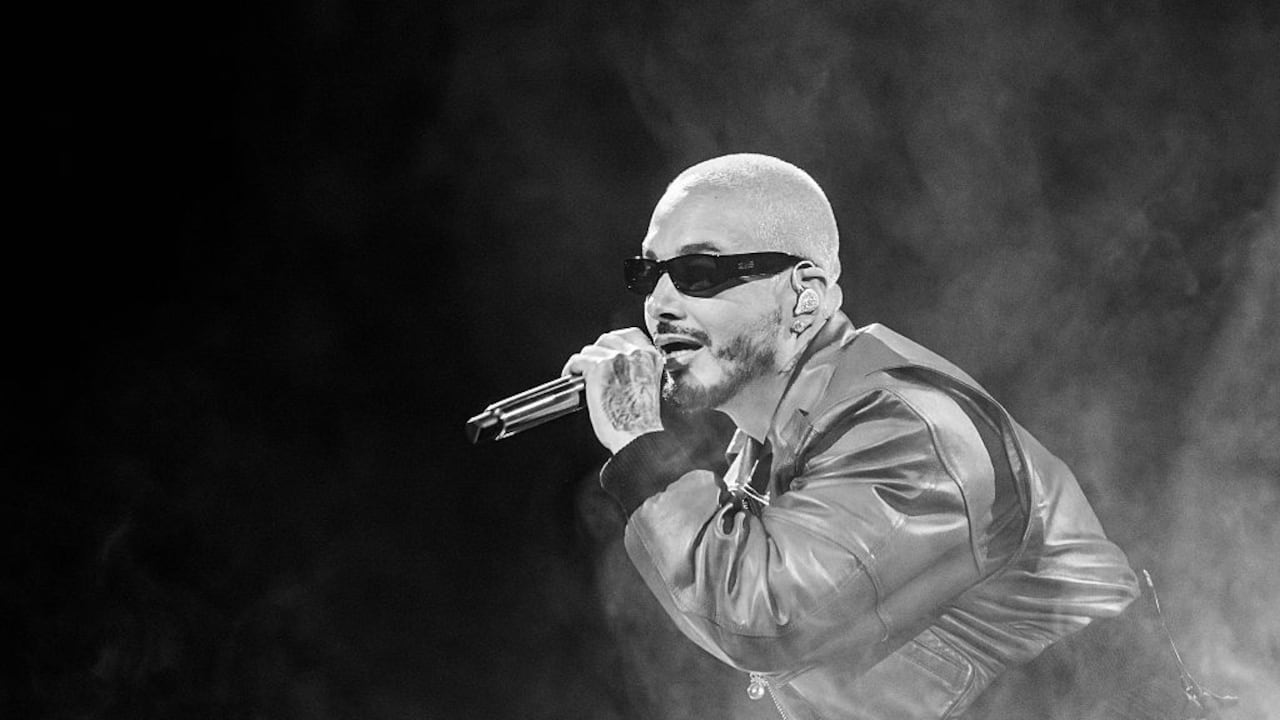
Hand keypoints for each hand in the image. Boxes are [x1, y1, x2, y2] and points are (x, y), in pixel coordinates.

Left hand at [561, 328, 663, 453]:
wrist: (637, 434)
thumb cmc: (641, 420)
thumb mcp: (648, 386)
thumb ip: (637, 370)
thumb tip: (616, 365)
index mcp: (650, 357)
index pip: (630, 334)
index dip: (615, 343)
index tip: (608, 352)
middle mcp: (635, 353)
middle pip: (607, 339)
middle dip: (598, 352)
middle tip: (591, 367)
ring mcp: (616, 358)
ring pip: (591, 350)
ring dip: (584, 362)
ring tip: (580, 375)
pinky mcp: (597, 368)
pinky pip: (577, 360)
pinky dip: (571, 368)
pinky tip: (571, 376)